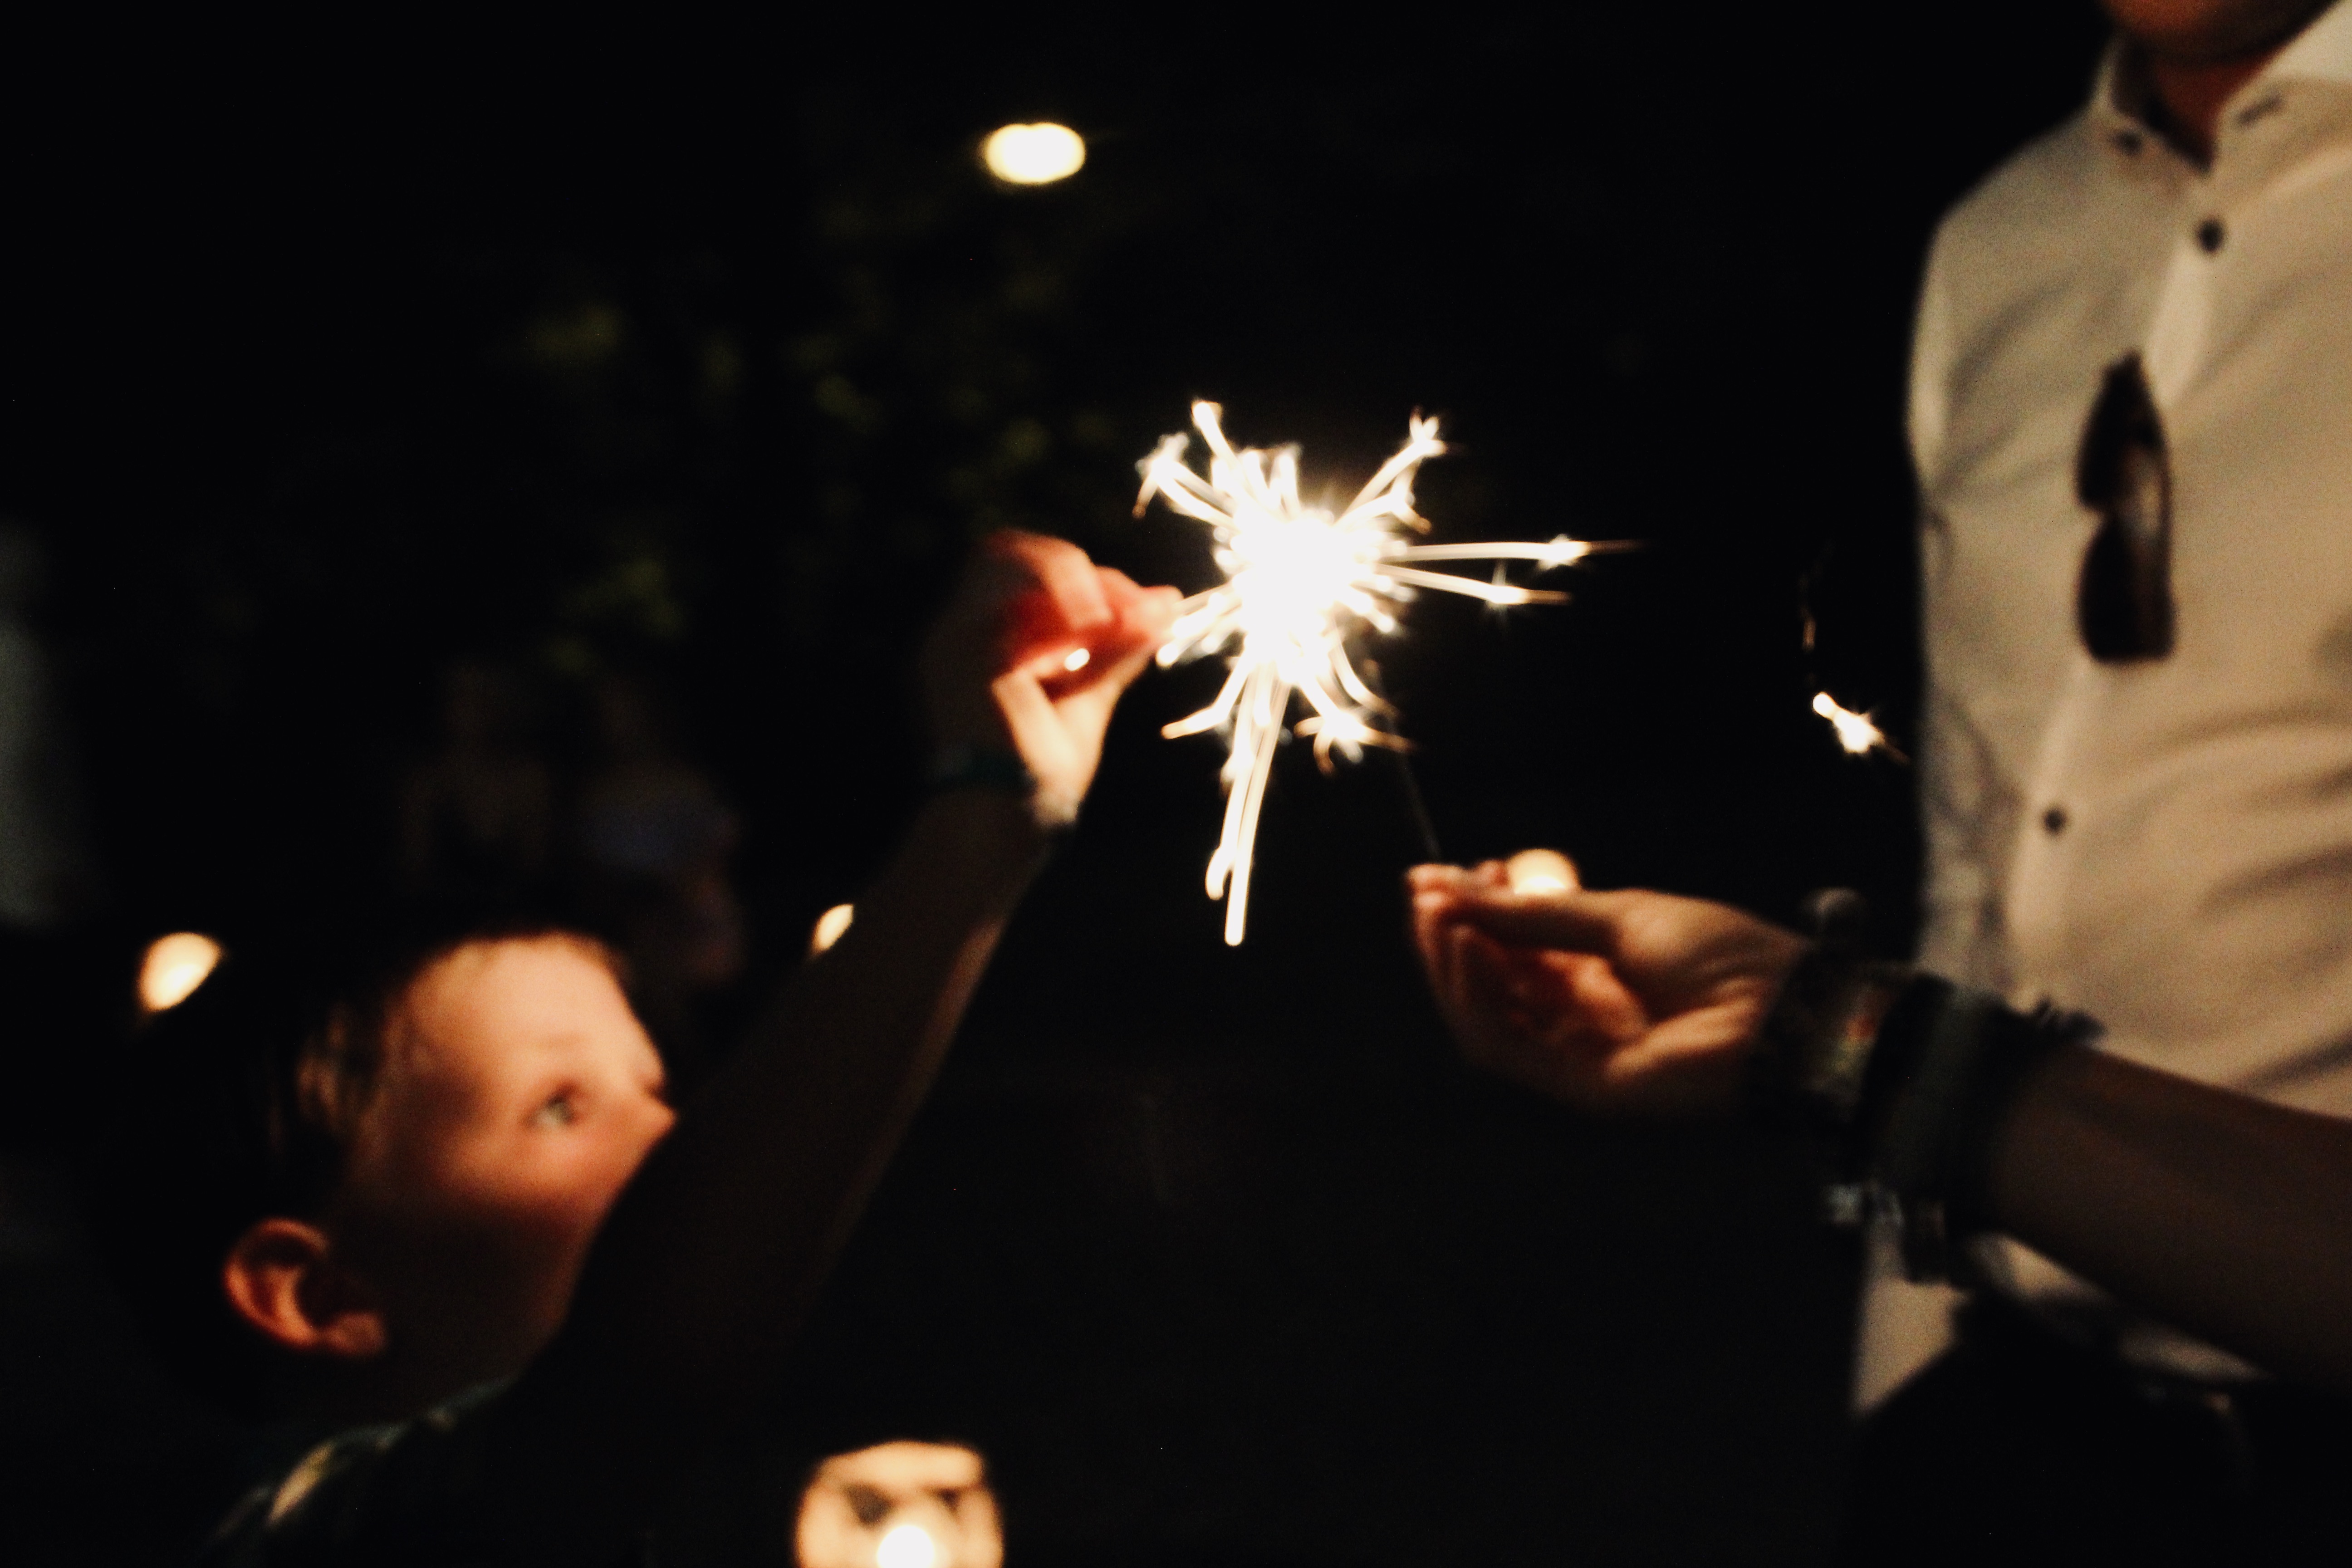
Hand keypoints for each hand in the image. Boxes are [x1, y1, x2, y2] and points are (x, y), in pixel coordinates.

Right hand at [921, 531, 1179, 823]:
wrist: (1001, 824)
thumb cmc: (1038, 781)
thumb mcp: (1088, 702)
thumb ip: (1117, 652)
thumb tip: (1166, 601)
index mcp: (984, 646)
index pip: (1035, 580)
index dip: (1099, 586)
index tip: (1151, 616)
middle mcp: (960, 632)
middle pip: (1021, 554)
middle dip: (1092, 575)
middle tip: (1136, 612)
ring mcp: (953, 633)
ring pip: (1010, 550)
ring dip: (1075, 573)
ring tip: (1109, 619)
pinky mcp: (960, 639)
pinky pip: (1007, 574)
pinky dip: (1062, 584)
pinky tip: (1092, 623)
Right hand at [1408, 856, 1805, 1117]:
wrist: (1785, 1012)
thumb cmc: (1723, 955)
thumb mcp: (1621, 914)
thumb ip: (1538, 914)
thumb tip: (1458, 886)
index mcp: (1600, 973)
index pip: (1515, 949)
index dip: (1477, 912)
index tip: (1449, 872)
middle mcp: (1582, 1016)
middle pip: (1492, 985)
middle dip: (1453, 937)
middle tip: (1425, 893)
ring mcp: (1577, 1056)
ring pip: (1488, 1019)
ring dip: (1454, 968)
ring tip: (1439, 917)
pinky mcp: (1579, 1088)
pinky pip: (1506, 1047)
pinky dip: (1478, 999)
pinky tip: (1468, 949)